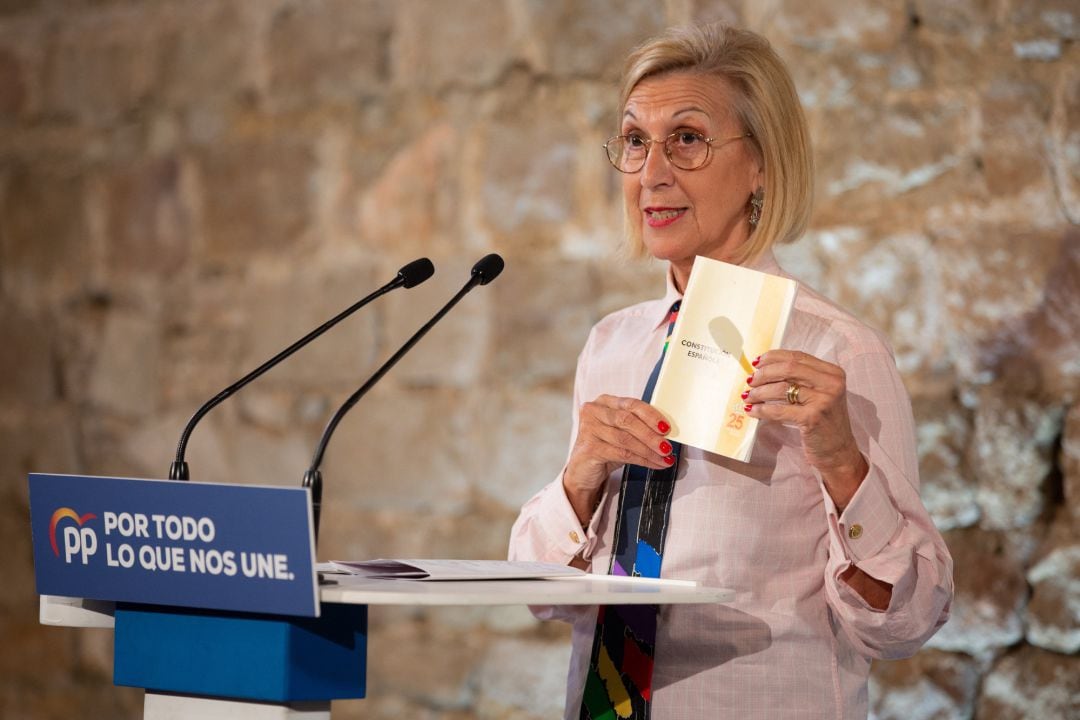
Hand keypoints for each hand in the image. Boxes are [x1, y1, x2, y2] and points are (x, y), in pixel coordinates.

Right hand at [563, 394, 674, 524]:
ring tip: (664, 458)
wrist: (583, 471)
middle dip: (651, 435)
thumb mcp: (622, 432)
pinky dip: (641, 460)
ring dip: (649, 450)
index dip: (651, 415)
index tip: (667, 428)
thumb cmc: (606, 448)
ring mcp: (588, 429)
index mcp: (604, 401)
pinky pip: (621, 453)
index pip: (631, 404)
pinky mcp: (589, 448)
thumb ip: (639, 426)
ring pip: (625, 438)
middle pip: (627, 420)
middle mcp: (593, 411)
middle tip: (667, 446)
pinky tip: (653, 464)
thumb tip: (667, 432)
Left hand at [743, 350, 867, 509]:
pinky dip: (762, 410)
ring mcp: (824, 400)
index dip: (773, 357)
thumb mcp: (818, 394)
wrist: (839, 451)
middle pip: (788, 368)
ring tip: (749, 397)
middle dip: (764, 373)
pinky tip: (752, 411)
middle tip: (750, 381)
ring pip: (781, 388)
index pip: (797, 357)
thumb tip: (763, 368)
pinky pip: (779, 410)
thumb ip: (800, 379)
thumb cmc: (823, 421)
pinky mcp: (813, 418)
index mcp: (832, 373)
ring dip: (759, 392)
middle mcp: (831, 383)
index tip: (756, 363)